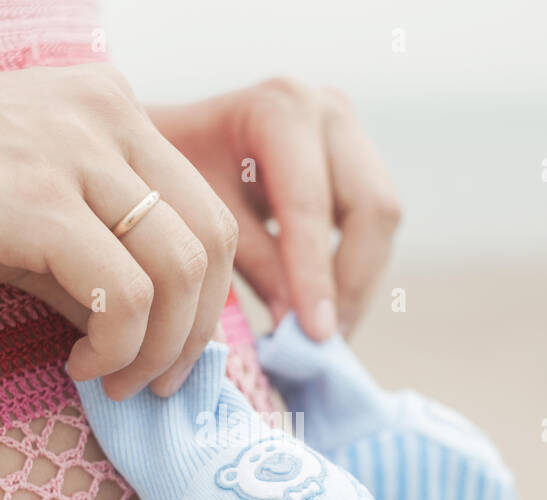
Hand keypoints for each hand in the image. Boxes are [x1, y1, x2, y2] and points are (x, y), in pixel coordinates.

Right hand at [0, 64, 237, 397]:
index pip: (207, 211)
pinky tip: (77, 365)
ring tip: (113, 381)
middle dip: (197, 330)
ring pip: (180, 269)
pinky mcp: (36, 199)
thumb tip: (148, 335)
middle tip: (158, 383)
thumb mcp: (28, 220)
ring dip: (158, 348)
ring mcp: (75, 151)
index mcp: (113, 110)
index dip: (207, 296)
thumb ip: (95, 263)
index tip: (170, 351)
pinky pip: (122, 294)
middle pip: (212, 239)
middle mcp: (108, 116)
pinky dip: (114, 346)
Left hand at [150, 79, 401, 339]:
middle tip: (324, 344)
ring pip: (382, 219)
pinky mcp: (358, 158)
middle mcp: (326, 109)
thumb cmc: (166, 175)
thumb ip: (256, 265)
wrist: (164, 140)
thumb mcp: (203, 218)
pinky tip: (324, 309)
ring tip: (323, 336)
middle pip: (371, 209)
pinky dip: (353, 270)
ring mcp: (350, 130)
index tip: (316, 337)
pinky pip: (373, 224)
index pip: (310, 207)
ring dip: (358, 282)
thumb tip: (299, 328)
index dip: (316, 278)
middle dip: (351, 284)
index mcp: (279, 110)